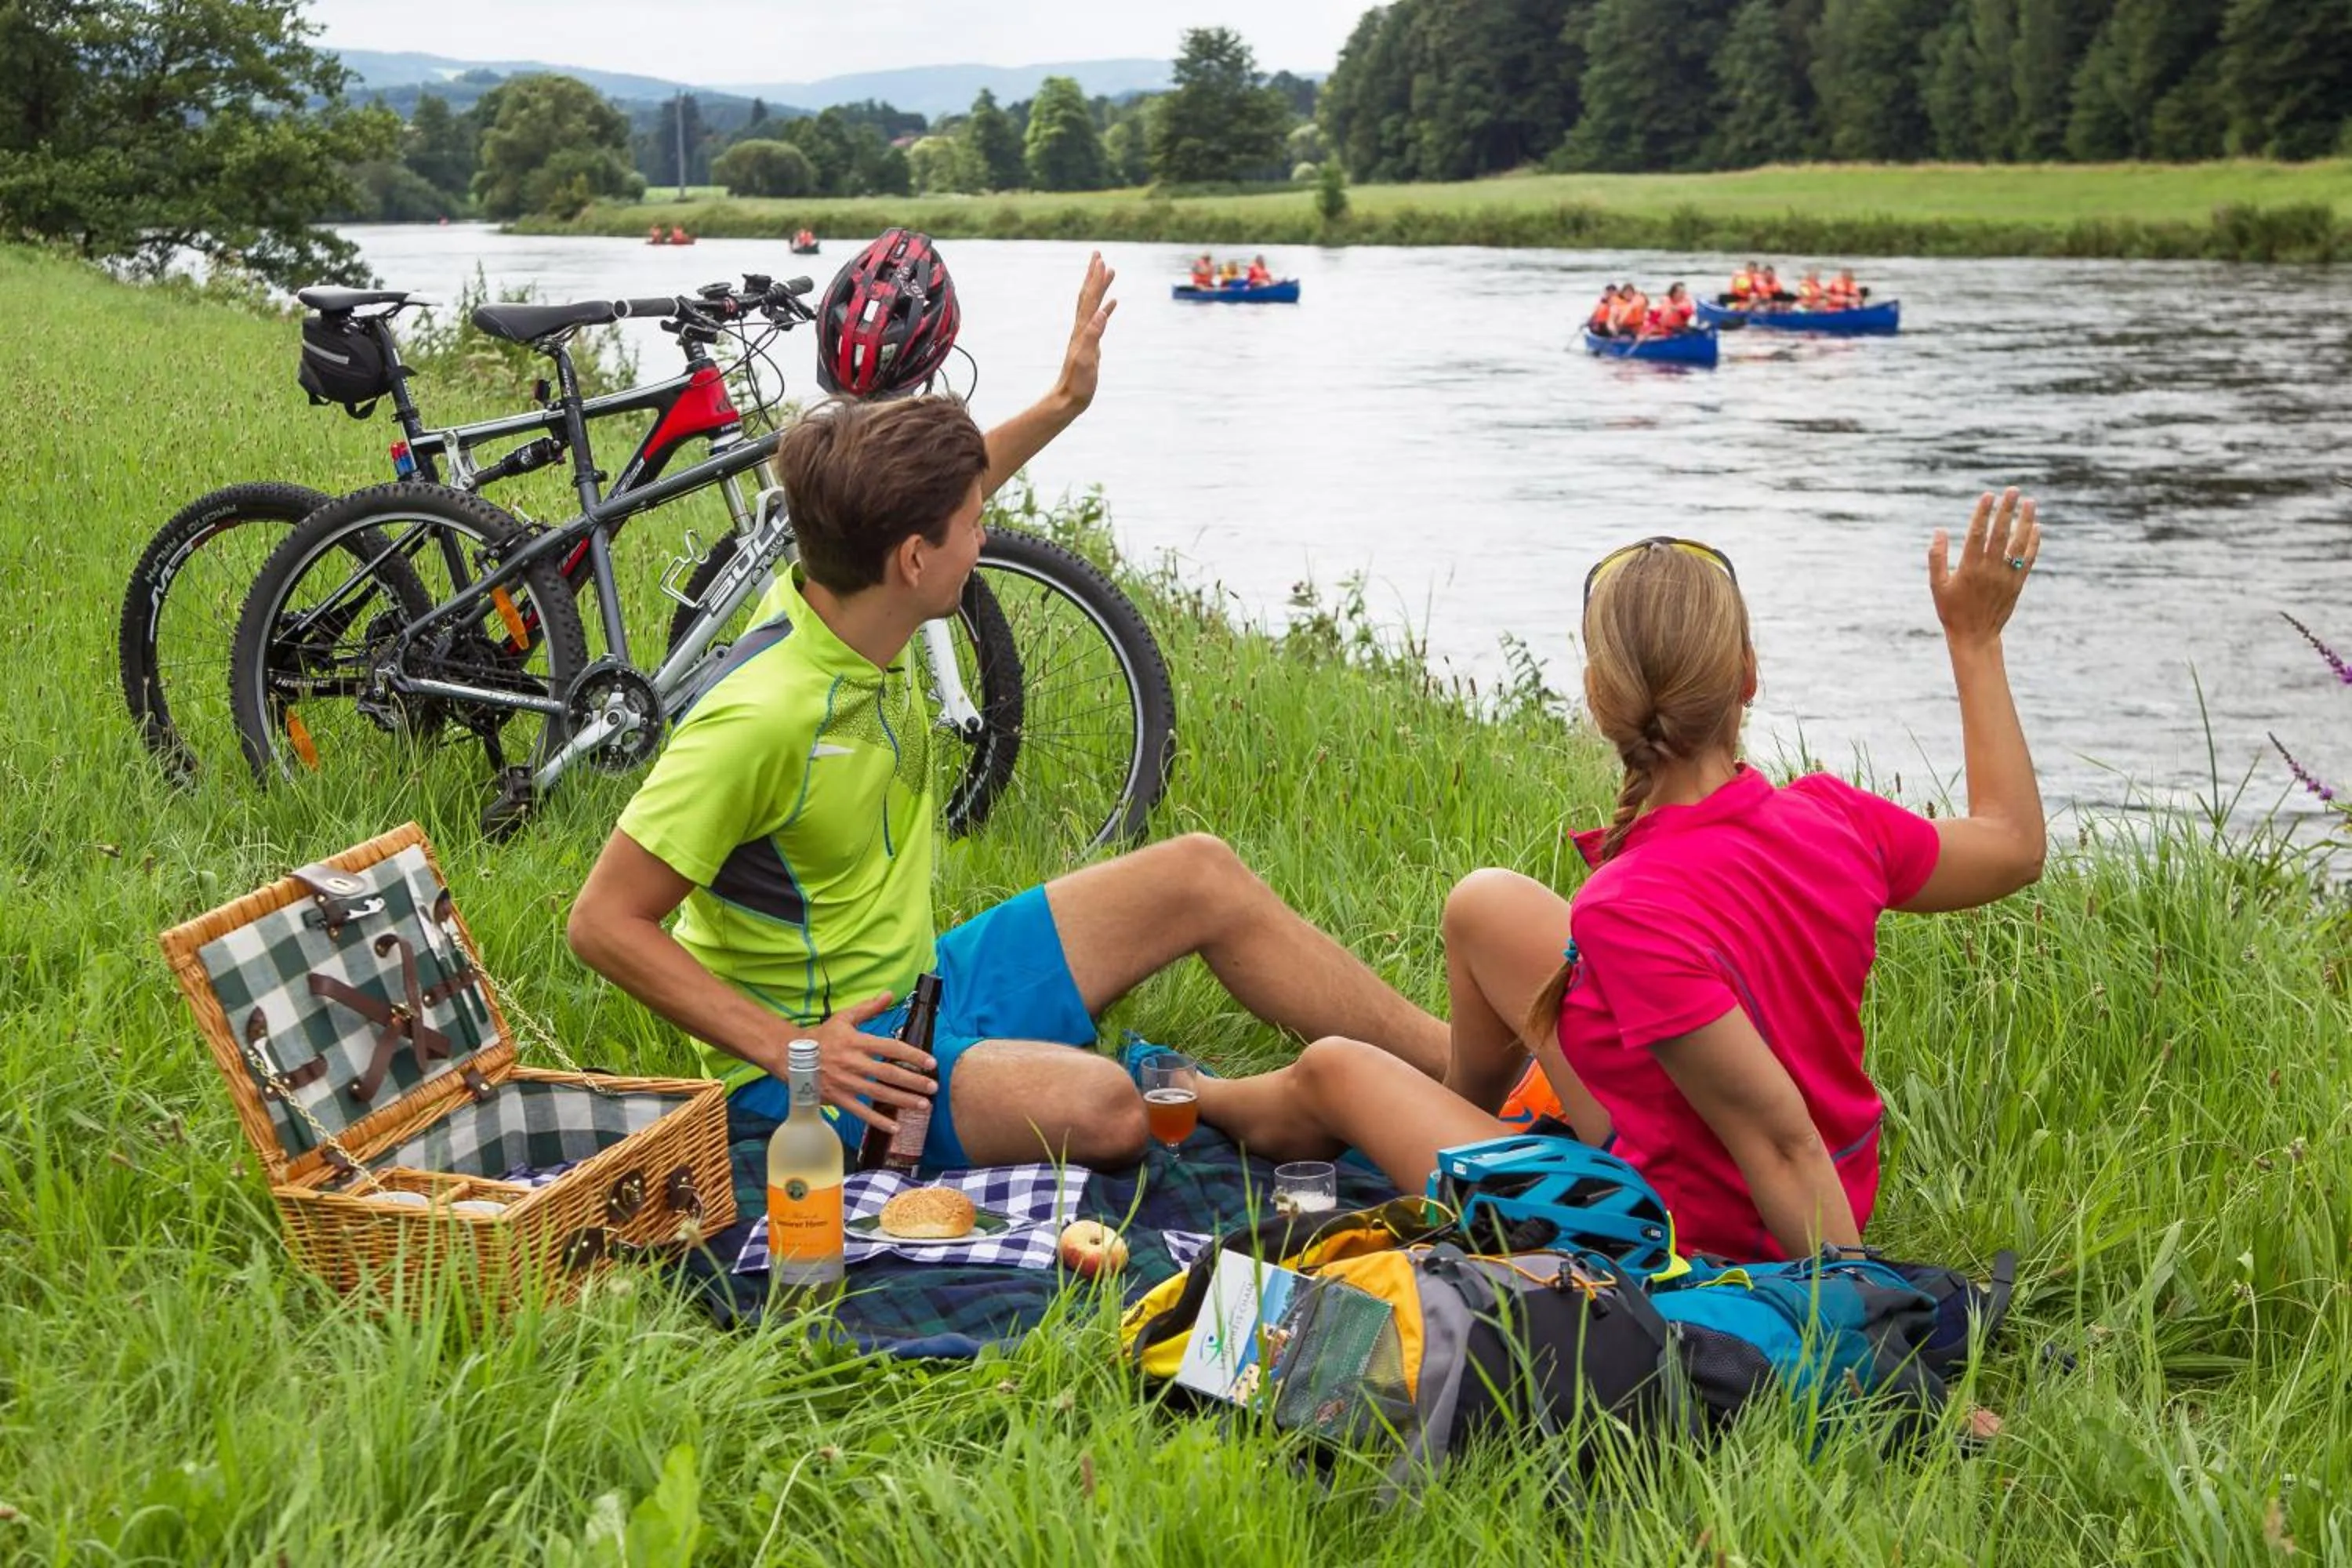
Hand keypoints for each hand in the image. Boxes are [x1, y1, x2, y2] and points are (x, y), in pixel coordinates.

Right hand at [797, 992, 935, 1132]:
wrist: (790, 1056)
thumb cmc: (822, 1036)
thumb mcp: (844, 1018)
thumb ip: (869, 1008)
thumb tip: (889, 994)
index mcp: (857, 1042)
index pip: (890, 1048)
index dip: (912, 1055)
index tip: (931, 1063)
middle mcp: (853, 1062)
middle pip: (888, 1073)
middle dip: (913, 1082)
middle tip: (933, 1087)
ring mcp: (845, 1082)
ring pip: (878, 1094)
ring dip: (902, 1101)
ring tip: (923, 1106)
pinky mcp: (837, 1098)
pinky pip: (860, 1112)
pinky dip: (878, 1122)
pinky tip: (895, 1128)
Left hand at [1053, 251, 1116, 411]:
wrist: (1069, 398)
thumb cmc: (1078, 382)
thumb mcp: (1086, 359)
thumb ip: (1093, 335)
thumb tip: (1101, 313)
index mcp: (1082, 329)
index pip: (1090, 298)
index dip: (1095, 279)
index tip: (1100, 260)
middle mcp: (1082, 328)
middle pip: (1088, 295)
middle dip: (1094, 274)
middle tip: (1098, 255)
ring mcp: (1086, 334)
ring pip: (1094, 304)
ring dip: (1100, 287)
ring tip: (1109, 271)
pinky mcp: (1091, 343)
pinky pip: (1099, 319)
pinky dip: (1105, 308)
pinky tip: (1112, 303)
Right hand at [1930, 488, 2039, 648]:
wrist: (1975, 636)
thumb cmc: (1951, 610)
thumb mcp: (1937, 586)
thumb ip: (1937, 557)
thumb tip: (1939, 531)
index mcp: (1969, 568)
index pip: (1977, 533)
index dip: (1983, 513)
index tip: (1988, 495)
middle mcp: (1990, 570)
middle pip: (2000, 533)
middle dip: (2007, 510)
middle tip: (2012, 490)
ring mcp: (2006, 576)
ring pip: (2019, 543)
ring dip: (2025, 521)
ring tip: (2030, 502)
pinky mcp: (2017, 583)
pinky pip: (2029, 559)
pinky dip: (2034, 542)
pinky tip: (2036, 527)